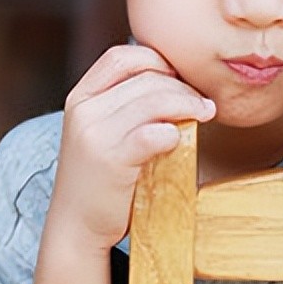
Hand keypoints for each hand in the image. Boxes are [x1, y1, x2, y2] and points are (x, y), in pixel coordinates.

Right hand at [51, 43, 215, 249]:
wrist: (77, 227)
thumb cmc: (101, 179)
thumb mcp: (101, 132)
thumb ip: (124, 106)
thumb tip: (175, 81)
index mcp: (80, 97)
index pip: (122, 57)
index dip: (158, 61)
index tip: (181, 80)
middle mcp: (84, 110)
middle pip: (146, 77)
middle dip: (184, 86)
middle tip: (204, 103)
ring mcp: (95, 134)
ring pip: (154, 100)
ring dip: (189, 104)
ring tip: (206, 114)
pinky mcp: (111, 160)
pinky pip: (153, 132)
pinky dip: (173, 132)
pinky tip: (179, 140)